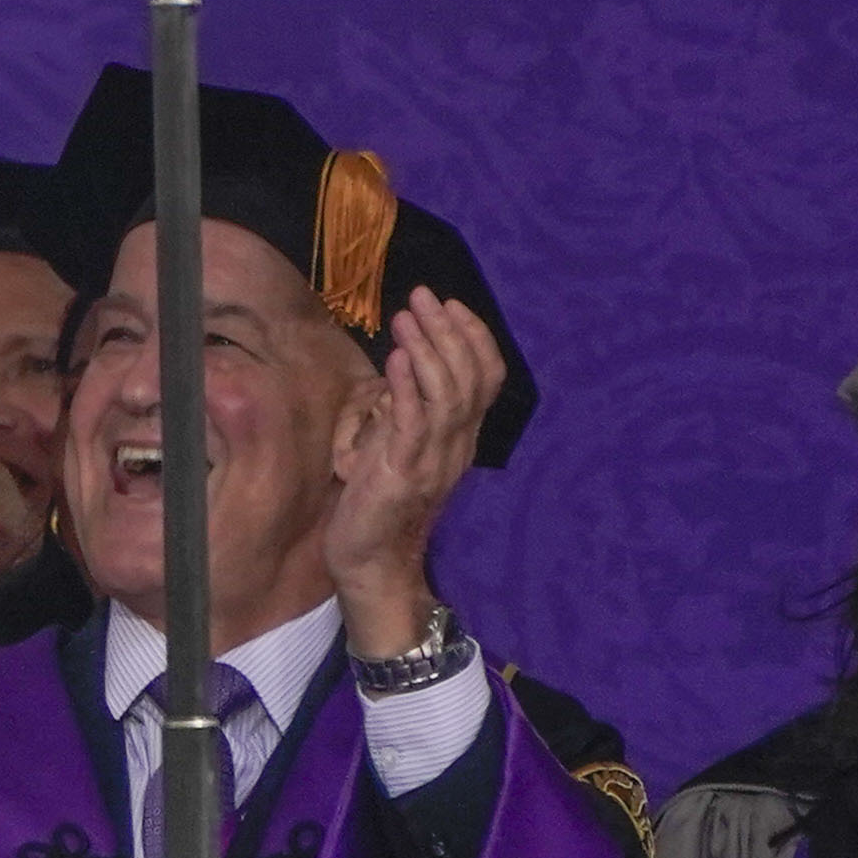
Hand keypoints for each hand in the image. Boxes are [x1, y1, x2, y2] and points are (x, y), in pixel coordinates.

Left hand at [323, 293, 501, 657]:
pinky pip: (414, 422)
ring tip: (409, 315)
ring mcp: (433, 459)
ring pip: (448, 394)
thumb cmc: (377, 502)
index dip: (475, 339)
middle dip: (450, 331)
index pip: (486, 380)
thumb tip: (405, 365)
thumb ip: (410, 412)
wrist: (370, 562)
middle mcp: (456, 446)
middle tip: (426, 295)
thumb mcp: (399, 448)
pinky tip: (399, 357)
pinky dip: (409, 386)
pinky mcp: (404, 472)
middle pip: (471, 378)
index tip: (452, 304)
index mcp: (459, 439)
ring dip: (429, 349)